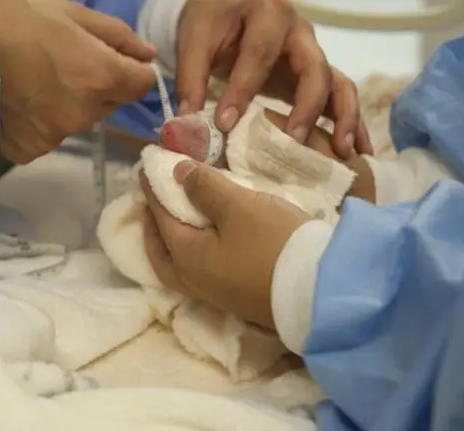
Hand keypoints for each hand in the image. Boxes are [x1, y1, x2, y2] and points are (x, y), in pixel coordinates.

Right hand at [0, 0, 155, 163]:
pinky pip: (48, 135)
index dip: (131, 68)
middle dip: (99, 83)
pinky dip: (39, 120)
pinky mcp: (27, 150)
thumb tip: (148, 55)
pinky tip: (16, 98)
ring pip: (79, 118)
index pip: (143, 84)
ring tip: (32, 77)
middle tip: (60, 59)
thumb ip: (116, 35)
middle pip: (111, 102)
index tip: (110, 55)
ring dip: (69, 102)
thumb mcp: (68, 10)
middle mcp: (83, 113)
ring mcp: (54, 136)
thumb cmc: (8, 15)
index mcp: (100, 75)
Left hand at [140, 161, 309, 328]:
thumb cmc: (274, 243)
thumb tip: (177, 173)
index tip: (144, 167)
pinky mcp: (238, 297)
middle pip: (161, 252)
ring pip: (181, 265)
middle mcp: (194, 280)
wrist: (319, 292)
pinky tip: (209, 239)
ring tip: (178, 218)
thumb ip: (205, 188)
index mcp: (186, 257)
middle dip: (153, 226)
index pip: (160, 217)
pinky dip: (195, 250)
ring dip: (173, 241)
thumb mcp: (239, 207)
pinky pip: (202, 270)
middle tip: (152, 201)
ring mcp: (217, 293)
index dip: (151, 189)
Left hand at [176, 0, 371, 157]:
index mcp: (268, 14)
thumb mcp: (194, 42)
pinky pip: (342, 97)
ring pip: (339, 83)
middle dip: (307, 105)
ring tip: (341, 151)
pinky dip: (353, 123)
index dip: (244, 87)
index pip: (260, 52)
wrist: (223, 17)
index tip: (226, 124)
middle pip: (315, 67)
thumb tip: (189, 121)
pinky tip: (359, 152)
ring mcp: (315, 54)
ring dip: (343, 117)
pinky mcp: (319, 77)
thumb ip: (190, 78)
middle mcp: (300, 32)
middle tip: (294, 140)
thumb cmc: (210, 28)